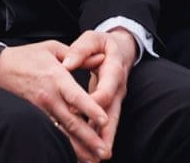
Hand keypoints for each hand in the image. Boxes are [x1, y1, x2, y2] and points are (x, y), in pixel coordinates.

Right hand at [0, 40, 110, 162]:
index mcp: (57, 78)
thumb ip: (79, 56)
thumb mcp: (53, 48)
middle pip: (72, 122)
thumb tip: (102, 58)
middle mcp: (49, 97)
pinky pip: (51, 133)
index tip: (104, 121)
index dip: (91, 109)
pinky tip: (73, 155)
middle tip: (104, 153)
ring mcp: (40, 109)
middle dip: (89, 139)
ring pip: (62, 133)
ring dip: (77, 148)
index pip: (76, 96)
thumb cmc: (28, 56)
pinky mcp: (34, 116)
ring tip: (92, 161)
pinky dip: (62, 145)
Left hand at [63, 29, 136, 158]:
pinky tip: (87, 151)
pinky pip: (103, 122)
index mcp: (114, 71)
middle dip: (107, 134)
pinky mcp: (110, 105)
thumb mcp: (93, 38)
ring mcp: (115, 99)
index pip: (106, 91)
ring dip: (103, 141)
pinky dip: (97, 136)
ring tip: (96, 160)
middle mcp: (118, 89)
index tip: (76, 111)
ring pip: (110, 122)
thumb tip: (66, 63)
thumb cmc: (104, 43)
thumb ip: (81, 49)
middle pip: (113, 114)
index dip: (93, 103)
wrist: (123, 48)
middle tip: (102, 152)